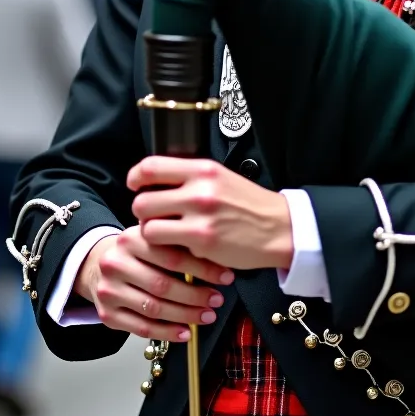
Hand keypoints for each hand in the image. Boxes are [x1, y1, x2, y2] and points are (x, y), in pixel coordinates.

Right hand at [74, 226, 234, 340]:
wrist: (99, 265)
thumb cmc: (137, 252)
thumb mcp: (153, 238)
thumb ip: (177, 244)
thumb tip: (217, 258)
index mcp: (131, 239)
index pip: (172, 256)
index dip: (203, 269)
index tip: (225, 277)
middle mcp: (116, 263)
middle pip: (162, 285)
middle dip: (195, 295)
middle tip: (217, 299)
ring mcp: (108, 290)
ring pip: (153, 308)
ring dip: (185, 315)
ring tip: (206, 315)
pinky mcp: (107, 314)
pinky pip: (141, 328)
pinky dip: (167, 332)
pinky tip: (185, 332)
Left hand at [127, 157, 293, 272]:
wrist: (279, 227)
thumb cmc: (249, 205)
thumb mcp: (220, 178)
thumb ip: (189, 178)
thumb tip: (155, 182)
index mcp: (202, 169)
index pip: (151, 166)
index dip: (135, 178)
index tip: (135, 185)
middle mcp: (199, 189)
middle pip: (143, 200)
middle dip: (143, 212)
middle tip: (154, 217)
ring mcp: (200, 216)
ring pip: (148, 226)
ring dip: (151, 233)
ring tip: (165, 235)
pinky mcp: (203, 241)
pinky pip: (165, 246)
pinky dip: (166, 249)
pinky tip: (179, 246)